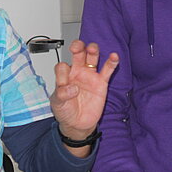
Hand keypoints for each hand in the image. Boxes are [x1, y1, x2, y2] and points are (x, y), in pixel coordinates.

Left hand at [51, 40, 117, 154]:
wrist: (78, 124)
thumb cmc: (66, 111)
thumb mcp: (57, 103)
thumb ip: (61, 94)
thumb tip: (72, 88)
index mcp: (65, 76)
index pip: (62, 66)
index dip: (63, 70)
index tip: (64, 82)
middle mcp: (77, 72)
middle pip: (78, 54)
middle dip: (78, 47)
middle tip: (77, 47)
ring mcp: (90, 76)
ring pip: (92, 58)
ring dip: (92, 51)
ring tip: (92, 49)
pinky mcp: (101, 83)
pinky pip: (107, 70)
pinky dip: (111, 62)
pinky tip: (114, 57)